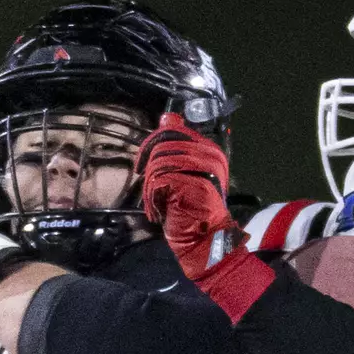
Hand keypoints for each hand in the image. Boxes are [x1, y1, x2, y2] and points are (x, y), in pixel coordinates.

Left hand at [136, 112, 237, 279]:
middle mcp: (209, 154)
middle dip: (149, 164)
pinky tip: (157, 208)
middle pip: (165, 143)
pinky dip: (152, 195)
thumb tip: (167, 117)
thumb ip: (175, 148)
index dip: (153, 143)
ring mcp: (203, 167)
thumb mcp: (183, 174)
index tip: (143, 162)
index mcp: (209, 150)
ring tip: (155, 200)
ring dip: (150, 184)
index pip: (175, 130)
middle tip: (148, 183)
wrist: (204, 236)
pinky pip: (159, 179)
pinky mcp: (193, 182)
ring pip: (160, 161)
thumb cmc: (190, 207)